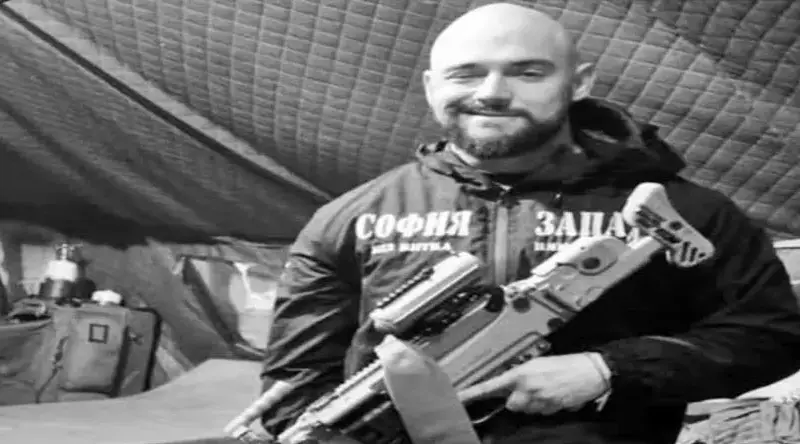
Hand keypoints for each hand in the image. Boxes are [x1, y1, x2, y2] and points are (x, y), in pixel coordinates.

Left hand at [457, 353, 609, 414]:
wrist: (590, 370)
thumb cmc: (567, 364)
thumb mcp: (537, 362)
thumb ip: (520, 373)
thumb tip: (510, 382)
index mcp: (521, 373)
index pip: (489, 386)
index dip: (472, 394)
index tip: (459, 398)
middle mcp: (528, 389)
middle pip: (511, 404)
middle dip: (517, 398)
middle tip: (530, 387)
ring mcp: (540, 401)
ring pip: (526, 409)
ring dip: (532, 402)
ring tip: (546, 388)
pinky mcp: (551, 409)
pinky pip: (541, 412)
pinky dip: (545, 405)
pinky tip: (554, 394)